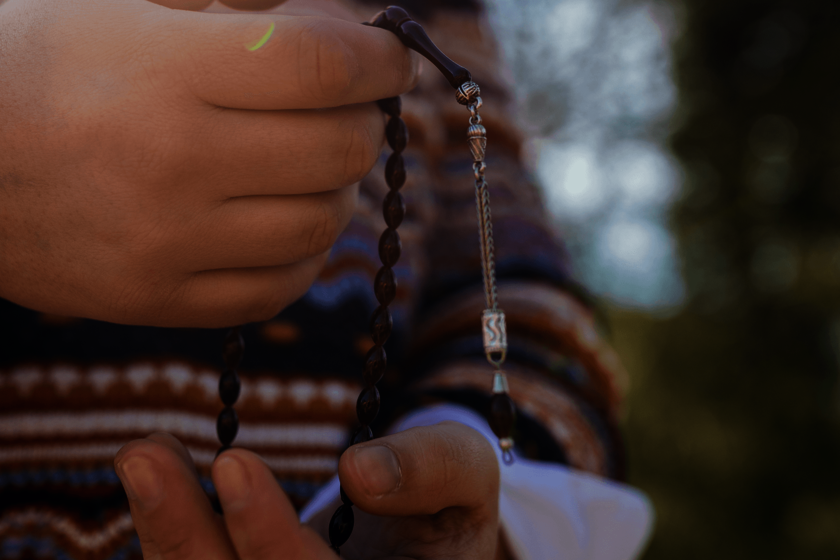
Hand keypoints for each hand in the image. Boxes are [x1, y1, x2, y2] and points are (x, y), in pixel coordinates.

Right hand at [0, 0, 418, 326]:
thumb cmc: (38, 64)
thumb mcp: (128, 5)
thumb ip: (241, 11)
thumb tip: (347, 31)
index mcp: (163, 73)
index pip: (320, 65)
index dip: (378, 59)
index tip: (391, 58)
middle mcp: (173, 166)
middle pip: (338, 150)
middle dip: (364, 120)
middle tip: (348, 106)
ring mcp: (167, 246)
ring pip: (321, 224)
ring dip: (339, 185)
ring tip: (311, 161)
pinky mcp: (158, 300)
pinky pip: (279, 287)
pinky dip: (304, 250)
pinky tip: (285, 217)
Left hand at [114, 423, 506, 559]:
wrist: (419, 541)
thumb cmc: (444, 508)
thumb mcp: (466, 478)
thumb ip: (435, 469)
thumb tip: (362, 471)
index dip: (268, 538)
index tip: (235, 463)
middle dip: (188, 533)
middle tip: (146, 453)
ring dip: (163, 529)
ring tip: (143, 452)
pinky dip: (167, 531)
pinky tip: (155, 471)